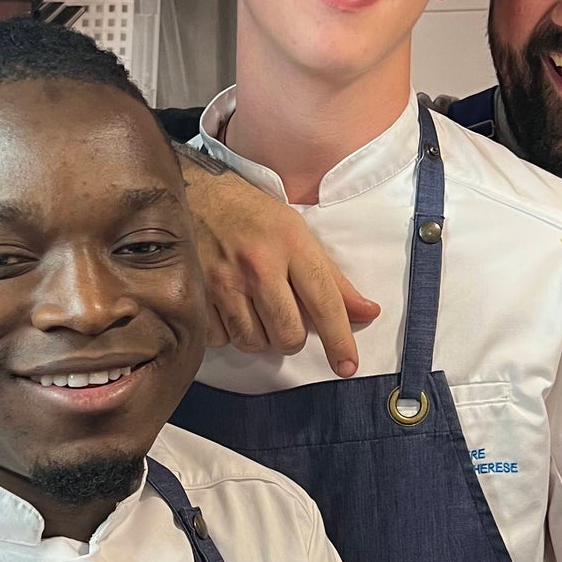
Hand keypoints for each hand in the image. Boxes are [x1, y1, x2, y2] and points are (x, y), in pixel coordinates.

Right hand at [178, 156, 379, 375]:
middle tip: (285, 316)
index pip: (324, 302)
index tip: (348, 367)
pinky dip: (228, 333)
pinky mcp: (194, 294)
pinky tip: (228, 309)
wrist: (193, 194)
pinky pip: (221, 339)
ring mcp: (223, 281)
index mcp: (291, 245)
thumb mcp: (297, 232)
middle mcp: (258, 265)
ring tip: (255, 309)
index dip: (340, 340)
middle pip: (288, 334)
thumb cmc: (252, 214)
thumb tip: (368, 312)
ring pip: (254, 342)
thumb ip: (331, 277)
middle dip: (292, 336)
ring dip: (260, 336)